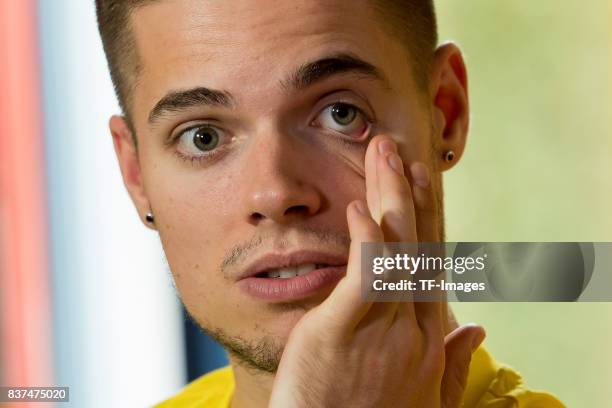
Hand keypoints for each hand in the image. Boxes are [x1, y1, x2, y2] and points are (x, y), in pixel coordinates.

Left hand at [269, 135, 485, 407]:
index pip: (429, 262)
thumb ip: (451, 361)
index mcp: (424, 336)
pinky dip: (367, 242)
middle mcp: (410, 326)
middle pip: (415, 245)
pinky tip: (363, 208)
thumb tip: (475, 329)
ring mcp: (380, 328)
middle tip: (399, 148)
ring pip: (393, 251)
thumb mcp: (424, 395)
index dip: (426, 218)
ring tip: (383, 153)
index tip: (420, 181)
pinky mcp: (340, 332)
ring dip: (389, 197)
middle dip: (408, 192)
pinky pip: (362, 279)